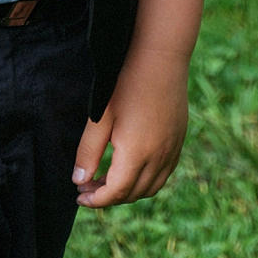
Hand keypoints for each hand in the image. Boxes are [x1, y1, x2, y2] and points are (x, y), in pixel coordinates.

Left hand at [73, 47, 188, 208]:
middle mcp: (159, 157)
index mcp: (137, 154)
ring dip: (128, 191)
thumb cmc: (125, 83)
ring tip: (106, 179)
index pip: (115, 193)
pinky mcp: (178, 140)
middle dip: (109, 197)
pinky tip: (130, 168)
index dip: (96, 200)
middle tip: (87, 186)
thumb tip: (79, 181)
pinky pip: (164, 174)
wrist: (160, 57)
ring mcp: (172, 150)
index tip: (79, 196)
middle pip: (133, 194)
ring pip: (151, 187)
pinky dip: (146, 180)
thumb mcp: (100, 117)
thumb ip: (88, 152)